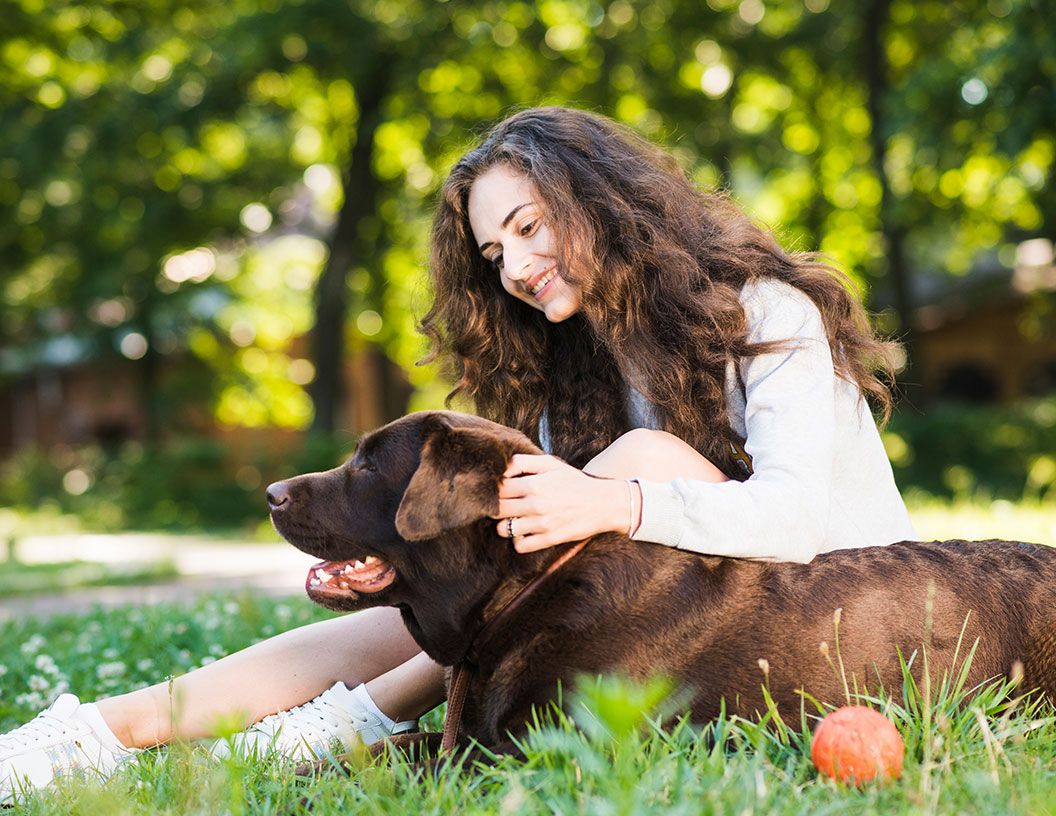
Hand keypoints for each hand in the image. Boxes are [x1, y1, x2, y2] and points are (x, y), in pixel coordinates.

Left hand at [492, 454, 634, 552]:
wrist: (602, 504)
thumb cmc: (574, 481)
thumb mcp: (550, 463)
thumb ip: (523, 462)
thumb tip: (501, 469)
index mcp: (534, 485)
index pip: (498, 489)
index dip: (494, 489)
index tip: (500, 490)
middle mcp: (535, 505)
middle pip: (497, 509)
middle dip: (496, 506)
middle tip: (504, 504)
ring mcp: (541, 524)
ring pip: (504, 529)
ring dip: (505, 524)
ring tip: (514, 518)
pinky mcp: (549, 539)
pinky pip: (520, 546)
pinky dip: (518, 540)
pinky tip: (525, 532)